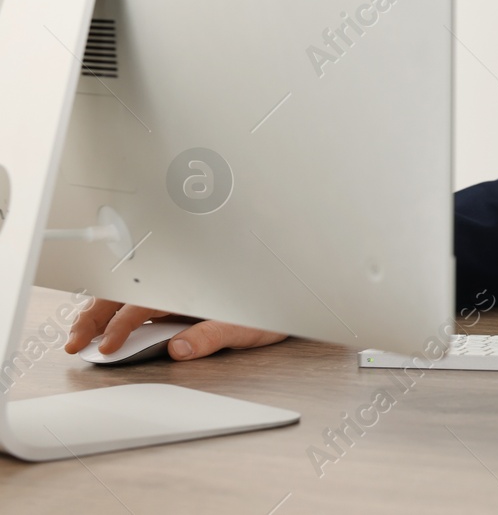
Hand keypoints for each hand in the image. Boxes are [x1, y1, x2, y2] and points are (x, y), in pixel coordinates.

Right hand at [64, 298, 287, 360]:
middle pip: (123, 295)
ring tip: (78, 334)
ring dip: (98, 312)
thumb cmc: (270, 305)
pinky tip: (101, 324)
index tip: (105, 348)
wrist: (290, 290)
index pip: (141, 306)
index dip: (119, 327)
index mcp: (188, 286)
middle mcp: (177, 282)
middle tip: (74, 343)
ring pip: (125, 294)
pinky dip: (113, 309)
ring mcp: (175, 288)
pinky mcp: (176, 296)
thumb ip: (212, 336)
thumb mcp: (246, 326)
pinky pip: (138, 299)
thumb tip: (178, 348)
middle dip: (93, 317)